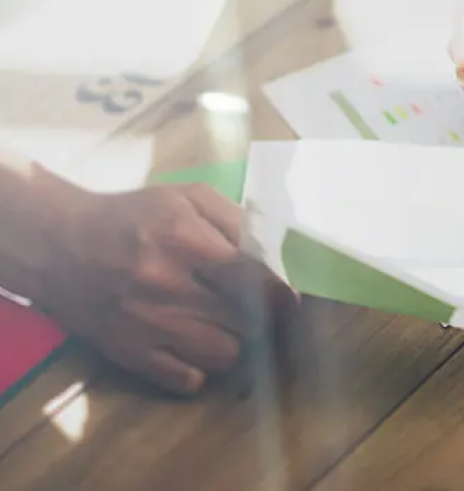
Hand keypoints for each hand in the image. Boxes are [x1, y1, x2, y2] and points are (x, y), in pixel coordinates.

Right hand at [35, 183, 297, 395]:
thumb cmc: (133, 216)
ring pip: (224, 355)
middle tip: (261, 312)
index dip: (281, 295)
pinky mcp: (130, 354)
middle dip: (262, 318)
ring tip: (225, 326)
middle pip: (246, 320)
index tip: (289, 300)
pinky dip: (201, 368)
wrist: (59, 244)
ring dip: (235, 343)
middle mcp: (169, 285)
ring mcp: (148, 325)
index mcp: (186, 240)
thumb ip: (237, 220)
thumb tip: (277, 254)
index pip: (254, 278)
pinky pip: (188, 380)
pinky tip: (195, 346)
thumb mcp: (187, 197)